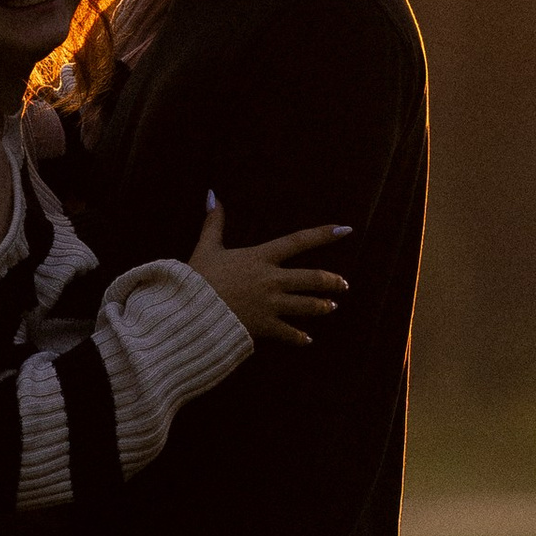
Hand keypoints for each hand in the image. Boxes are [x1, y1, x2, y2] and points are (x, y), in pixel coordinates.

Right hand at [189, 199, 348, 349]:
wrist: (190, 310)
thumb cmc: (199, 278)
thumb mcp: (207, 247)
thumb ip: (214, 222)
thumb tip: (211, 195)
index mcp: (261, 258)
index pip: (298, 241)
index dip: (322, 235)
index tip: (344, 230)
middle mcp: (271, 280)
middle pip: (312, 278)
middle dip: (331, 282)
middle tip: (343, 284)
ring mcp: (270, 304)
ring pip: (307, 305)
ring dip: (322, 306)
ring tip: (331, 307)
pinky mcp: (264, 326)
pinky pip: (288, 333)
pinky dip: (299, 337)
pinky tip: (307, 339)